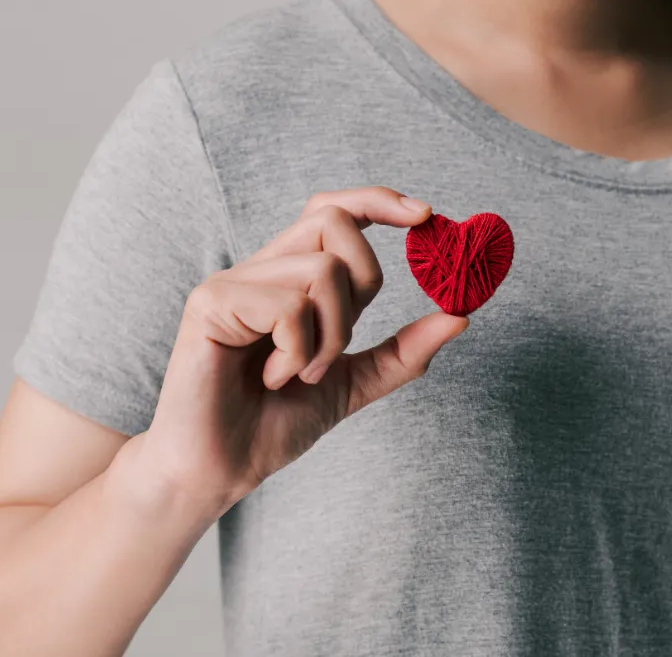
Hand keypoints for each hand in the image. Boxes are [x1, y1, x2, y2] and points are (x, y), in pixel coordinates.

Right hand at [138, 187, 468, 516]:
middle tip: (338, 345)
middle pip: (335, 222)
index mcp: (290, 279)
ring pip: (322, 270)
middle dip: (362, 286)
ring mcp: (232, 282)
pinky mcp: (211, 302)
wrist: (220, 470)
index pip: (334, 210)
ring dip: (330, 337)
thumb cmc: (274, 424)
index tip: (427, 216)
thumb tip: (460, 315)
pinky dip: (298, 353)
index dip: (379, 202)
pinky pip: (289, 306)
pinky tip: (271, 379)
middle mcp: (261, 269)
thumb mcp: (354, 383)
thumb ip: (403, 351)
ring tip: (299, 375)